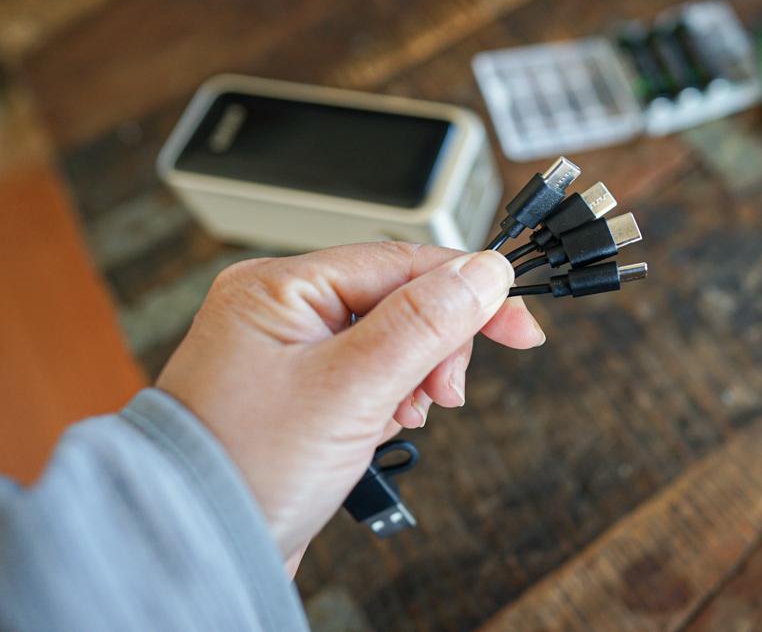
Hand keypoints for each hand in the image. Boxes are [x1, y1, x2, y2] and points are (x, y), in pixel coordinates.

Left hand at [155, 242, 544, 571]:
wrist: (194, 547)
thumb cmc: (246, 467)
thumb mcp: (351, 386)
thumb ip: (424, 322)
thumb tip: (485, 271)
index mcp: (281, 287)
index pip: (402, 263)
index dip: (469, 291)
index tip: (519, 324)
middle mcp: (282, 309)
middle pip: (400, 299)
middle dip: (436, 345)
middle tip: (443, 393)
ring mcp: (289, 351)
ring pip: (390, 339)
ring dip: (414, 376)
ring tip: (403, 416)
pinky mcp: (299, 391)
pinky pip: (368, 373)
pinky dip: (390, 397)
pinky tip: (383, 425)